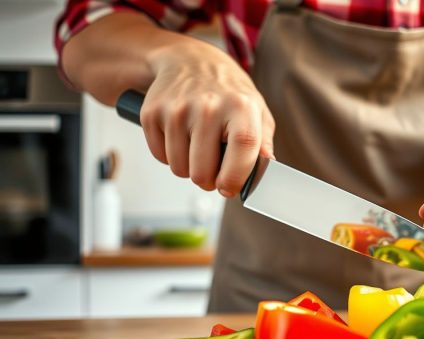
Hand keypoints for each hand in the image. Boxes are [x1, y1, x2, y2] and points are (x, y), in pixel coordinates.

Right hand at [141, 40, 274, 196]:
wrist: (190, 61)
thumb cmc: (227, 91)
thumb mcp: (257, 110)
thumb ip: (264, 142)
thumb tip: (267, 167)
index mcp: (240, 106)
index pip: (242, 148)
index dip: (235, 177)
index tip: (229, 188)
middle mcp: (208, 106)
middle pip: (202, 171)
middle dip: (208, 180)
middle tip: (213, 168)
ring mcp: (176, 109)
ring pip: (179, 169)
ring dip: (188, 167)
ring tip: (198, 147)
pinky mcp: (152, 113)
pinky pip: (160, 156)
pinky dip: (170, 155)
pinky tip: (181, 137)